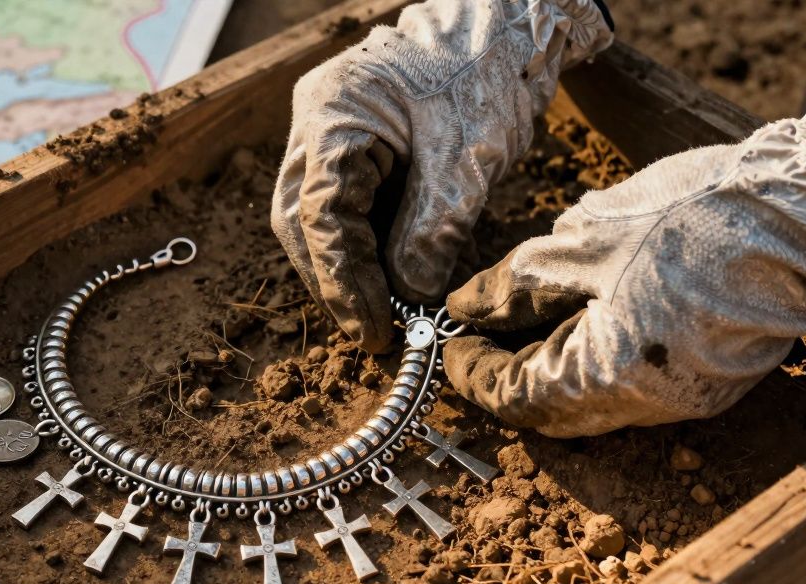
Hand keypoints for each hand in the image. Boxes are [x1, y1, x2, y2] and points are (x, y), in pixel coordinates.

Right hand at [271, 0, 612, 350]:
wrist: (504, 28)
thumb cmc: (485, 70)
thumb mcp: (467, 156)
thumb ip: (434, 228)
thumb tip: (412, 296)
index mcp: (331, 114)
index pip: (322, 214)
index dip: (344, 281)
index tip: (375, 329)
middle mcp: (316, 127)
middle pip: (301, 222)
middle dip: (334, 281)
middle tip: (371, 332)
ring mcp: (331, 138)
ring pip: (318, 221)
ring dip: (349, 270)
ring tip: (385, 316)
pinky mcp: (355, 152)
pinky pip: (350, 210)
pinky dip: (369, 249)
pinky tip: (396, 282)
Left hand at [442, 98, 805, 436]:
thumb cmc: (693, 216)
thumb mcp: (582, 242)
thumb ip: (515, 284)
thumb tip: (465, 307)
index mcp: (610, 377)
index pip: (517, 398)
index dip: (473, 372)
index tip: (447, 341)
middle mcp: (649, 405)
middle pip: (553, 407)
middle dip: (507, 371)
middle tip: (476, 331)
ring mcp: (687, 394)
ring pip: (593, 394)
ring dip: (549, 360)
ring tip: (521, 315)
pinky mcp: (711, 373)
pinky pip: (632, 380)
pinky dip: (593, 354)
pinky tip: (579, 313)